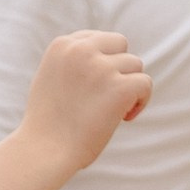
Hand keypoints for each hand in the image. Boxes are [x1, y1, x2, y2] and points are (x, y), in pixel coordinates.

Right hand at [21, 29, 151, 174]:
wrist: (44, 151)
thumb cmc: (47, 123)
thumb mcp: (51, 77)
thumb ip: (72, 61)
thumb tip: (104, 56)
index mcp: (62, 45)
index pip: (99, 38)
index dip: (103, 61)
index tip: (96, 85)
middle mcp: (81, 50)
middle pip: (120, 45)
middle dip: (119, 67)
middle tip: (108, 94)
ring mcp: (101, 68)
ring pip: (135, 65)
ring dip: (128, 86)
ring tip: (112, 109)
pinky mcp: (120, 88)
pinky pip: (145, 84)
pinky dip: (141, 101)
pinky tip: (125, 117)